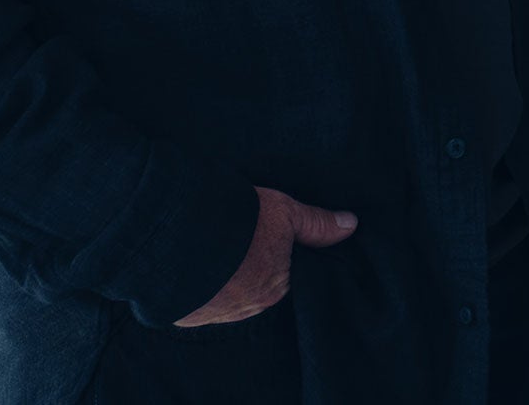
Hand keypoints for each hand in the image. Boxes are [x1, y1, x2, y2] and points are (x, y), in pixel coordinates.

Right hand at [174, 185, 357, 326]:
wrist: (176, 241)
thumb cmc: (238, 225)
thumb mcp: (284, 212)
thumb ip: (317, 223)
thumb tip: (351, 225)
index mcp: (277, 289)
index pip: (287, 277)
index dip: (282, 259)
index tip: (274, 243)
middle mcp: (248, 309)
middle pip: (258, 288)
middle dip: (255, 269)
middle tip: (247, 243)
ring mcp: (215, 315)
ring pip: (229, 296)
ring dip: (228, 279)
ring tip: (221, 252)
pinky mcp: (186, 315)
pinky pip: (200, 302)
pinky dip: (202, 287)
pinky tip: (199, 266)